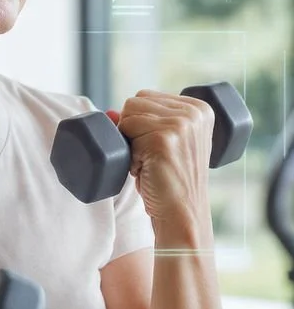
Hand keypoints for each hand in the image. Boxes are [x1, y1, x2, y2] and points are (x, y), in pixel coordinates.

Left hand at [110, 90, 214, 224]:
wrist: (181, 213)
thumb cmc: (170, 181)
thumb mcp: (162, 144)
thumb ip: (142, 121)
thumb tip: (109, 111)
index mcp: (199, 108)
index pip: (147, 96)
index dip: (140, 122)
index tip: (158, 147)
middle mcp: (194, 112)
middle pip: (135, 102)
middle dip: (133, 130)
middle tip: (151, 157)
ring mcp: (180, 124)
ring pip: (128, 115)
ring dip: (130, 142)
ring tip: (149, 162)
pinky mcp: (163, 138)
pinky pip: (125, 131)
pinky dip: (130, 154)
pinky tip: (147, 168)